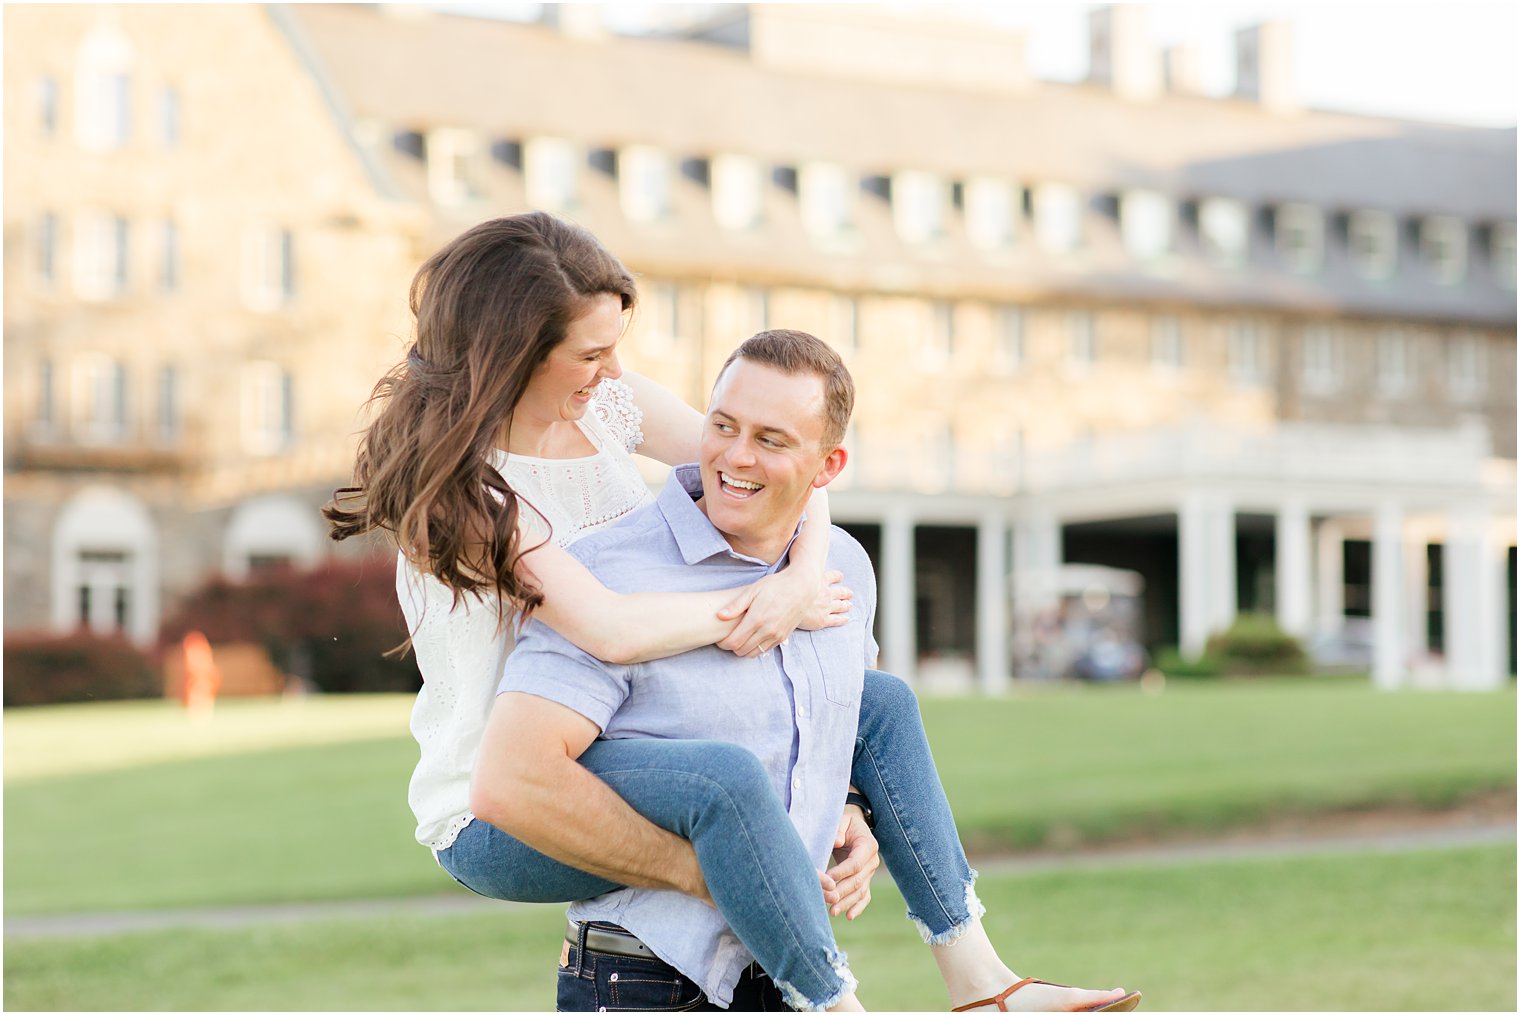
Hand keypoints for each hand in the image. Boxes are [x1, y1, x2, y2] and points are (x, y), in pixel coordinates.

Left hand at [716, 569, 850, 656]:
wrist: (802, 586)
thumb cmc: (775, 585)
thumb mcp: (753, 590)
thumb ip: (736, 605)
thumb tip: (719, 616)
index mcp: (756, 619)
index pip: (734, 642)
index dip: (723, 643)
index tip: (720, 638)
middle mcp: (767, 630)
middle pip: (741, 651)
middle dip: (731, 647)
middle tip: (728, 637)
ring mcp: (776, 635)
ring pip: (753, 653)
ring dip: (743, 649)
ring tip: (740, 637)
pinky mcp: (783, 637)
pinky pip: (765, 650)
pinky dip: (756, 647)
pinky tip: (752, 637)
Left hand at [824, 805, 878, 919]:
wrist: (855, 829)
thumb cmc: (846, 824)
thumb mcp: (842, 820)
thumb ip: (838, 828)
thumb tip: (836, 842)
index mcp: (868, 845)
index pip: (855, 863)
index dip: (842, 872)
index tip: (827, 878)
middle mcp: (872, 861)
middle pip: (858, 881)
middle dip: (842, 892)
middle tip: (828, 900)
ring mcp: (870, 873)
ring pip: (861, 892)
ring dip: (847, 903)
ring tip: (832, 911)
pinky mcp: (866, 880)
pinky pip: (865, 896)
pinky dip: (858, 907)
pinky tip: (849, 916)